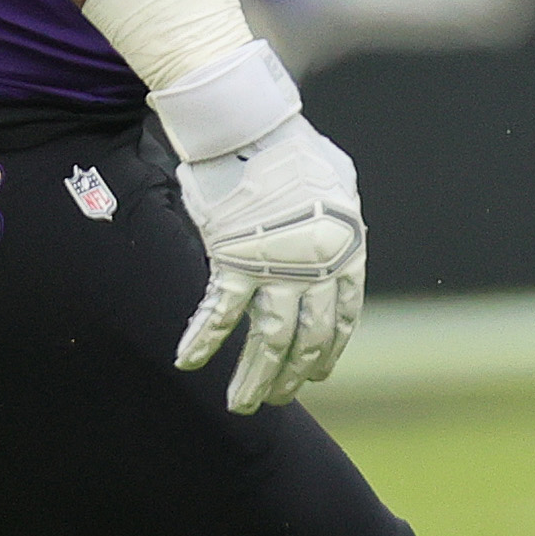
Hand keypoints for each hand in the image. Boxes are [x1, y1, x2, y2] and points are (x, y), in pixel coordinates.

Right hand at [172, 111, 365, 412]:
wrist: (263, 130)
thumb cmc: (299, 151)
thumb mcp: (337, 184)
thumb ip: (335, 214)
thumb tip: (336, 216)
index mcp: (346, 252)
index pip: (343, 317)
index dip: (329, 350)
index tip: (318, 374)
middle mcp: (317, 268)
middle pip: (308, 339)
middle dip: (291, 376)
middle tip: (273, 401)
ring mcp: (277, 267)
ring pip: (270, 338)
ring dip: (255, 376)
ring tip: (242, 405)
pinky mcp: (236, 259)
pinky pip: (221, 312)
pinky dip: (203, 339)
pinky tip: (188, 361)